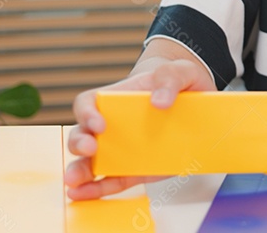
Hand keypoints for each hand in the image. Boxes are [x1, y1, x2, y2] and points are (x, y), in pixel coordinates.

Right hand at [64, 58, 213, 199]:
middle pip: (82, 134)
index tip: (100, 124)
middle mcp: (112, 126)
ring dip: (80, 172)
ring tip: (74, 182)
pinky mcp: (134, 169)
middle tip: (89, 149)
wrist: (193, 102)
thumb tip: (160, 102)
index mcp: (116, 98)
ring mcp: (120, 149)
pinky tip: (83, 195)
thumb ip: (170, 79)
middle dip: (79, 143)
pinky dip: (97, 190)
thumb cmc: (177, 83)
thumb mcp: (179, 72)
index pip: (88, 103)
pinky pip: (112, 181)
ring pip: (90, 162)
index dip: (87, 113)